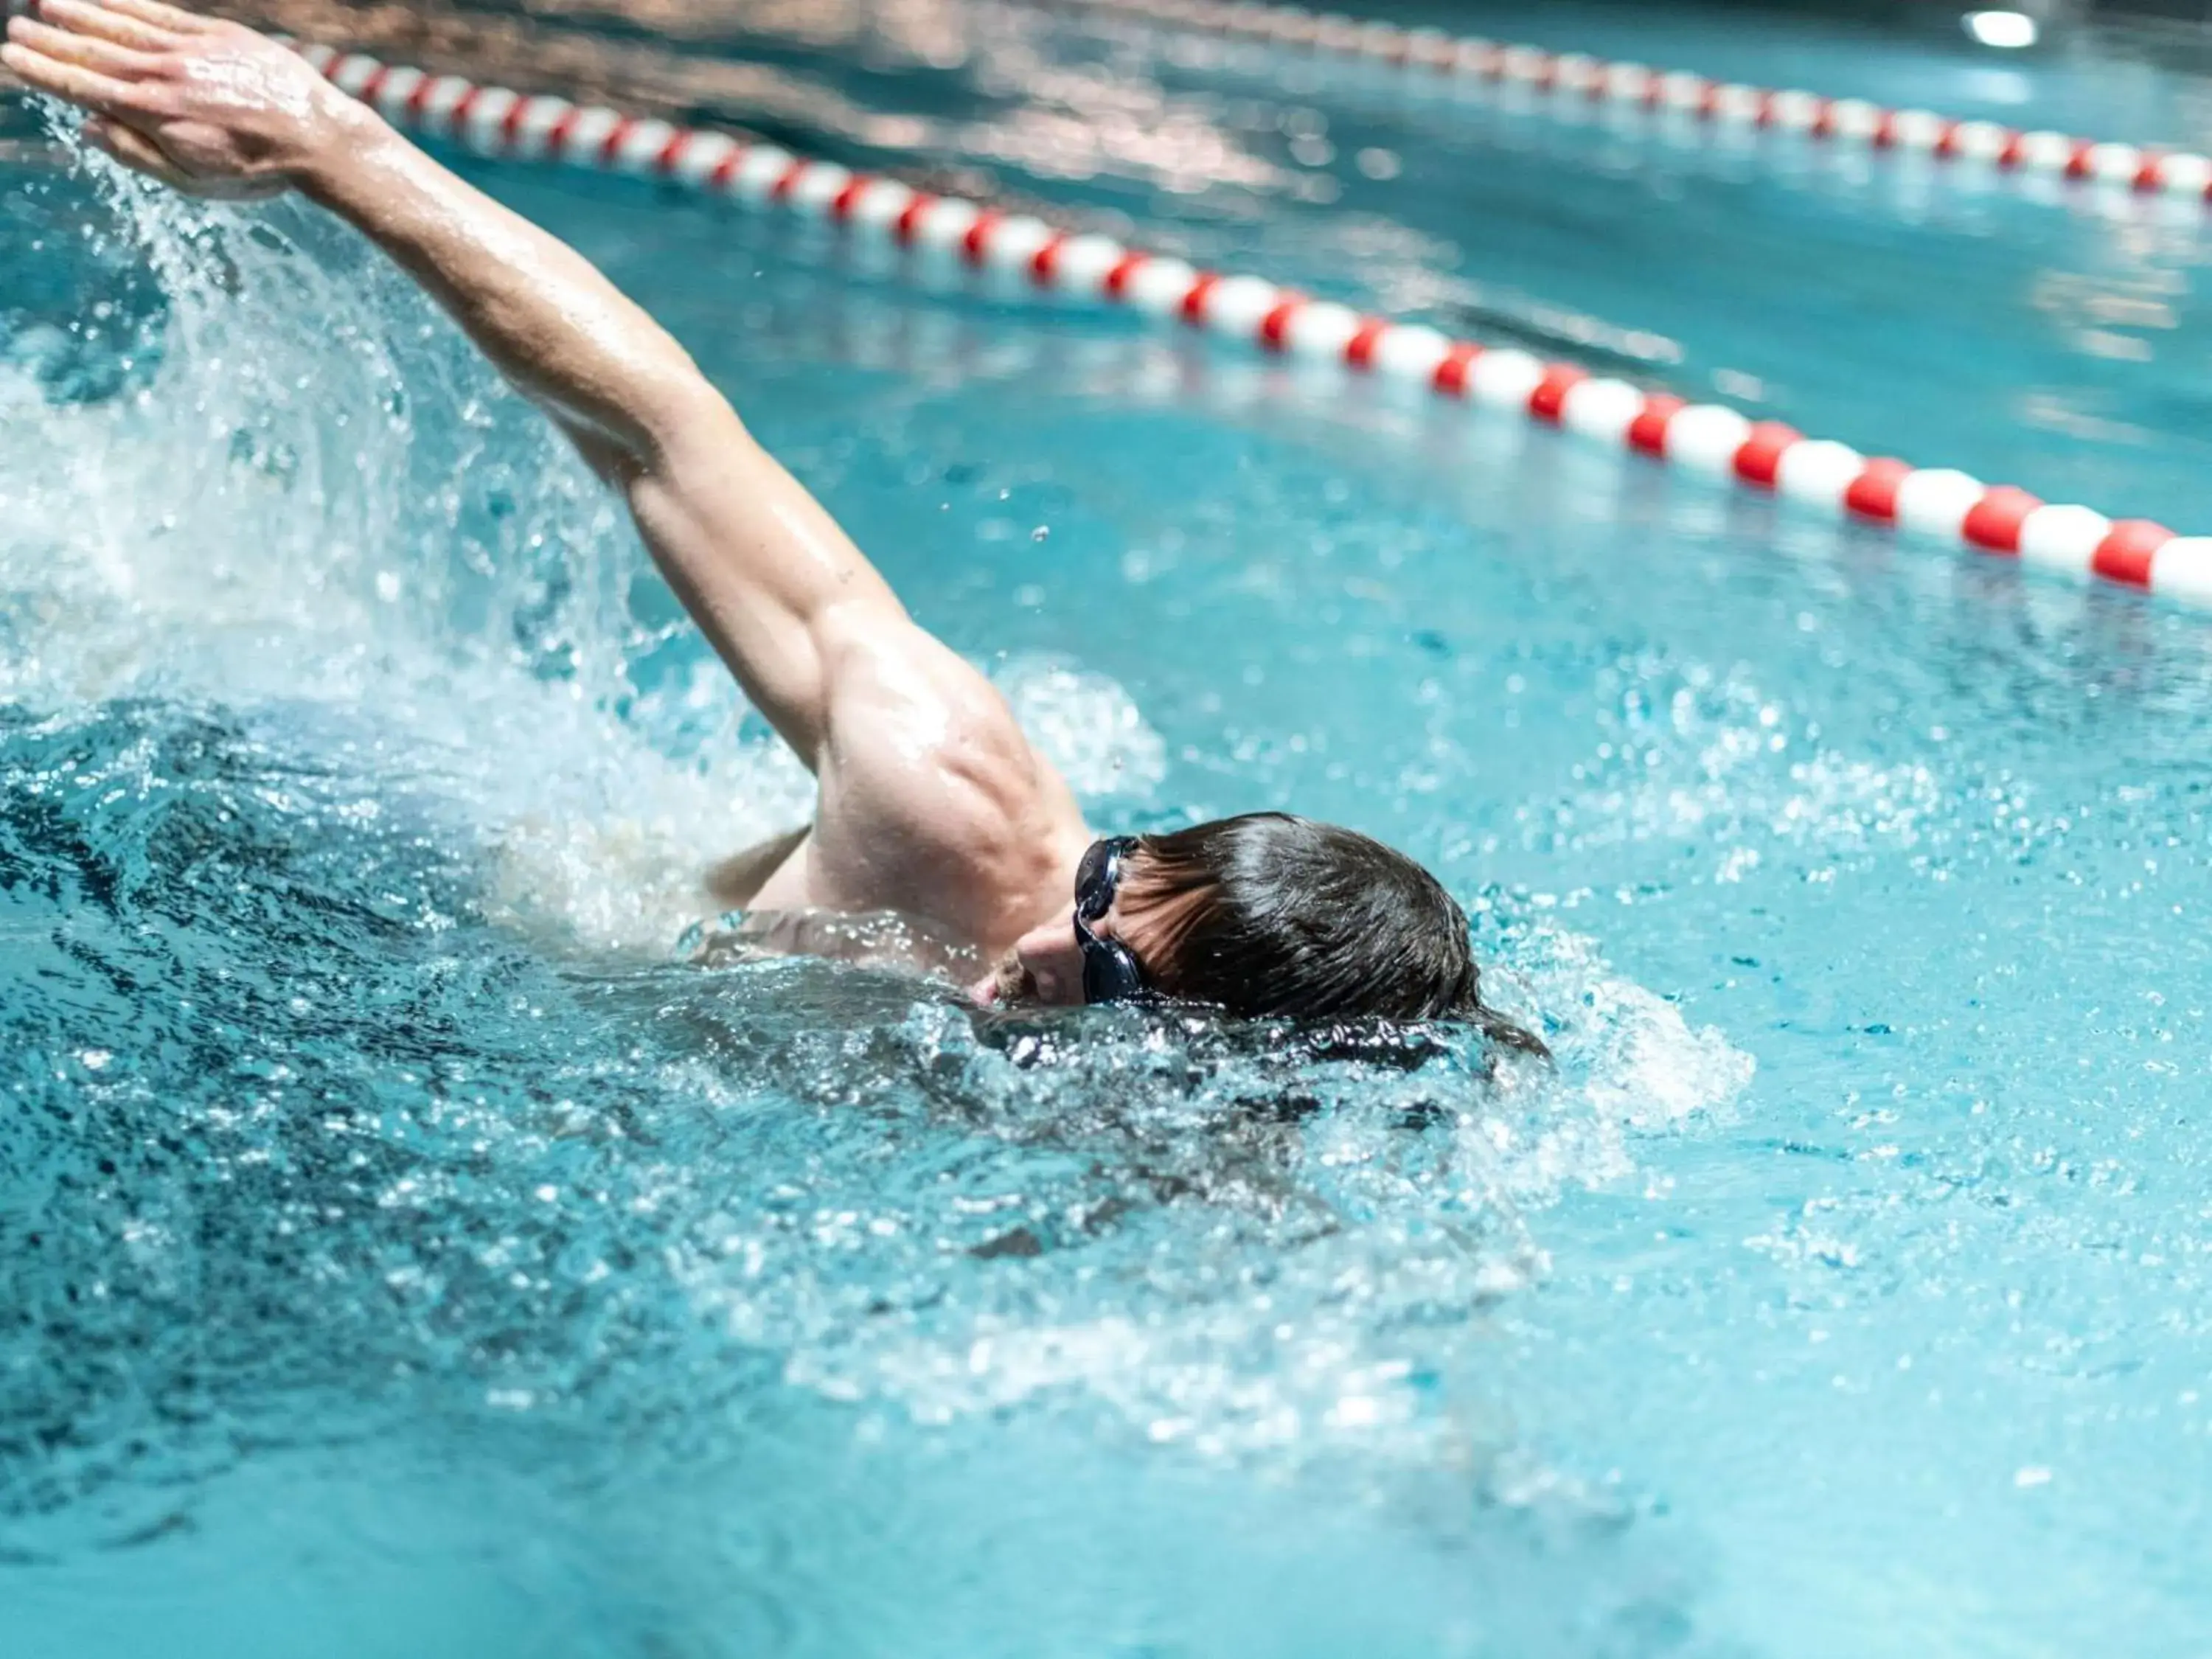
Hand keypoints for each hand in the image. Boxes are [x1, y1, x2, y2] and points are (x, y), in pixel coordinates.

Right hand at [1, 0, 374, 200]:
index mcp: (154, 115)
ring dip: (79, 14)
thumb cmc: (257, 169)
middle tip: (15, 29)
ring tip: (45, 5)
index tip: (12, 58)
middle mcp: (165, 76)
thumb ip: (137, 154)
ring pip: (121, 27)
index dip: (43, 72)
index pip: (82, 87)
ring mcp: (189, 50)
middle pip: (93, 53)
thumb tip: (88, 127)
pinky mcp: (216, 35)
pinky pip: (160, 14)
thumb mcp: (194, 182)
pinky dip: (125, 4)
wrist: (317, 137)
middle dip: (50, 41)